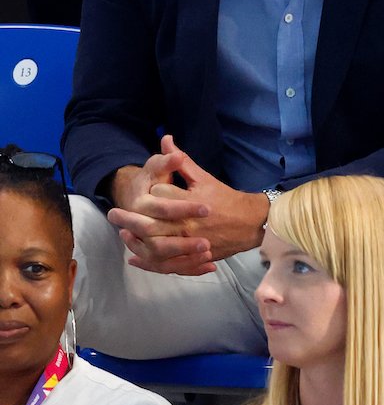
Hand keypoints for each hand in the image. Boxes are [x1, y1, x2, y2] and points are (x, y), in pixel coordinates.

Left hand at [108, 135, 266, 274]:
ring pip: (155, 247)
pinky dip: (149, 263)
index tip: (148, 189)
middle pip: (150, 225)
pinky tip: (135, 259)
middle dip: (129, 219)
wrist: (250, 223)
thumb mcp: (203, 177)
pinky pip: (166, 264)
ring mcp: (190, 244)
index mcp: (190, 203)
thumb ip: (181, 161)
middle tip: (113, 214)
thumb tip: (165, 139)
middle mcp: (188, 225)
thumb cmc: (226, 198)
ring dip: (136, 242)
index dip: (151, 192)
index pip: (159, 197)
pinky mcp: (193, 257)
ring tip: (123, 235)